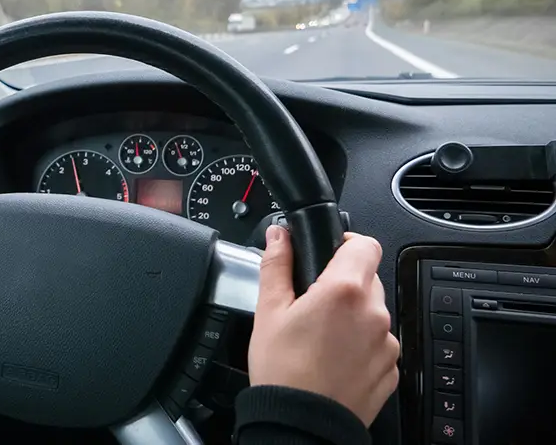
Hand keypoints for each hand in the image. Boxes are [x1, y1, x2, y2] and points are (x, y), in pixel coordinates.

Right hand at [248, 226, 398, 426]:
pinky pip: (378, 343)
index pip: (365, 245)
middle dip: (343, 283)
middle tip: (313, 304)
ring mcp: (387, 343)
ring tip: (321, 337)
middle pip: (367, 279)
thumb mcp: (268, 310)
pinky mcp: (391, 369)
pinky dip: (360, 344)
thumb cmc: (283, 371)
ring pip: (373, 312)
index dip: (347, 243)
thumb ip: (276, 265)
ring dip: (353, 315)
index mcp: (344, 290)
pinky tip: (334, 358)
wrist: (302, 424)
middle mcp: (374, 313)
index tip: (331, 252)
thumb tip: (278, 237)